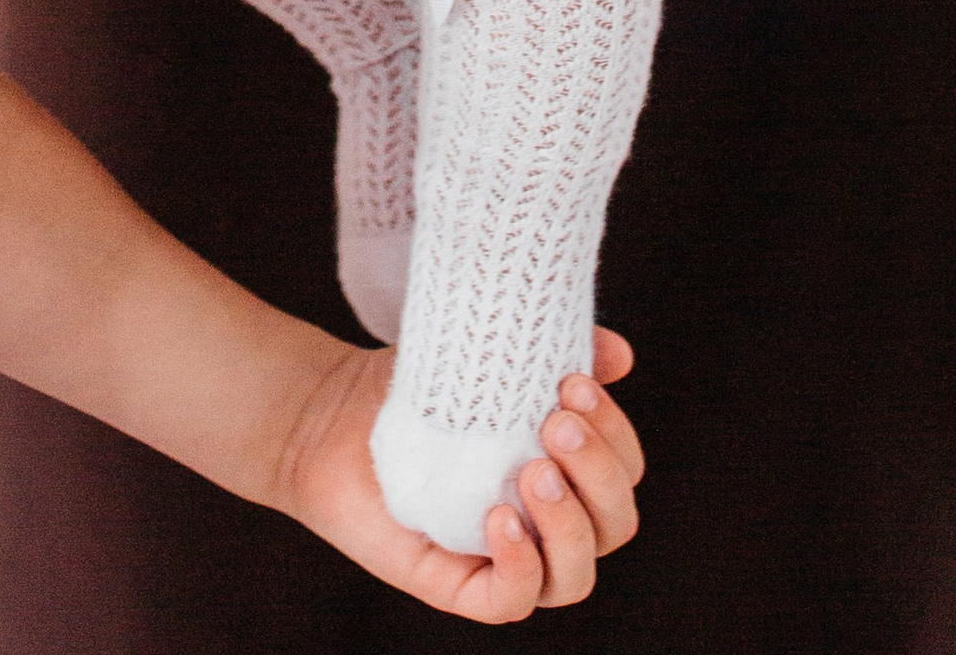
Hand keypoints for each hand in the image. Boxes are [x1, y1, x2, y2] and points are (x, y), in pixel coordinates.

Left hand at [279, 332, 642, 620]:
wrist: (332, 416)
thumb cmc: (414, 390)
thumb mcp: (486, 362)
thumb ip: (548, 355)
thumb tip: (619, 354)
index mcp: (564, 473)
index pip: (623, 471)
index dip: (614, 434)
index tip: (574, 382)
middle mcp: (544, 522)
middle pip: (614, 524)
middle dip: (599, 474)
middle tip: (556, 423)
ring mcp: (505, 559)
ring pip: (576, 575)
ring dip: (569, 523)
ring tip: (532, 471)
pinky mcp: (460, 587)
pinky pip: (514, 601)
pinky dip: (520, 565)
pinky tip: (499, 518)